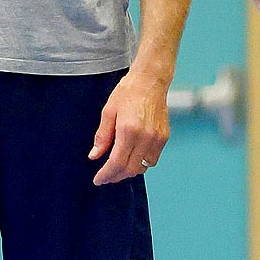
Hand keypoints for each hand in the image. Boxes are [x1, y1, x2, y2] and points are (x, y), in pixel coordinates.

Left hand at [90, 68, 170, 184]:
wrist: (150, 80)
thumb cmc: (128, 92)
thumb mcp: (108, 112)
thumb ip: (102, 137)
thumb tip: (95, 155)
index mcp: (129, 130)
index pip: (117, 162)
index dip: (106, 174)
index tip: (99, 179)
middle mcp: (145, 137)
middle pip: (130, 169)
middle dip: (116, 176)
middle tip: (106, 176)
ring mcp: (157, 138)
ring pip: (143, 167)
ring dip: (129, 171)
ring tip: (118, 168)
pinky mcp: (164, 137)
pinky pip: (153, 159)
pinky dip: (142, 163)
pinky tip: (132, 158)